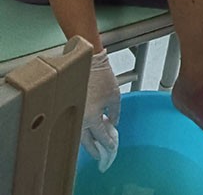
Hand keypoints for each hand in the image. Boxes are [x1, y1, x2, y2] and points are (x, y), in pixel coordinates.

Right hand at [80, 49, 119, 171]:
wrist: (87, 63)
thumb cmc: (103, 76)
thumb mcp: (115, 95)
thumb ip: (114, 113)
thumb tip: (112, 124)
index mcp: (92, 116)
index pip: (100, 136)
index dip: (107, 143)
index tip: (111, 148)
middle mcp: (80, 118)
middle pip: (87, 141)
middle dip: (94, 150)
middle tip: (100, 156)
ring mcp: (73, 114)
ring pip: (79, 135)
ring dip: (87, 142)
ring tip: (94, 147)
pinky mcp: (70, 108)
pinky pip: (76, 125)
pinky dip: (82, 131)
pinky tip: (88, 133)